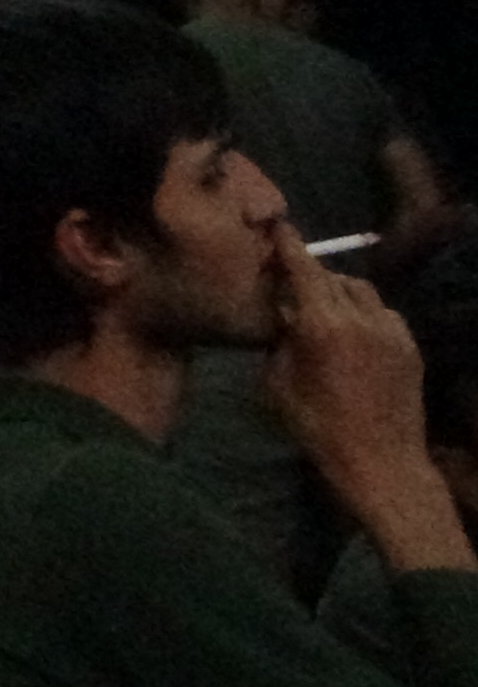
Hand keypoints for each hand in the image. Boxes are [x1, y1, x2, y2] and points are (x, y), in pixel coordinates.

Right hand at [262, 227, 462, 564]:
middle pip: (332, 277)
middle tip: (292, 284)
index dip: (289, 245)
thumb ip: (278, 343)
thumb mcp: (276, 385)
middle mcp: (361, 317)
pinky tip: (354, 333)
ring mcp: (391, 330)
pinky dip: (365, 313)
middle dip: (311, 275)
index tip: (278, 226)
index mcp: (323, 324)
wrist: (381, 461)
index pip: (304, 269)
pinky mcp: (410, 346)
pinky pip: (384, 314)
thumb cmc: (318, 427)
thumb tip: (281, 318)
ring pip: (362, 292)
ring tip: (324, 309)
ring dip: (340, 292)